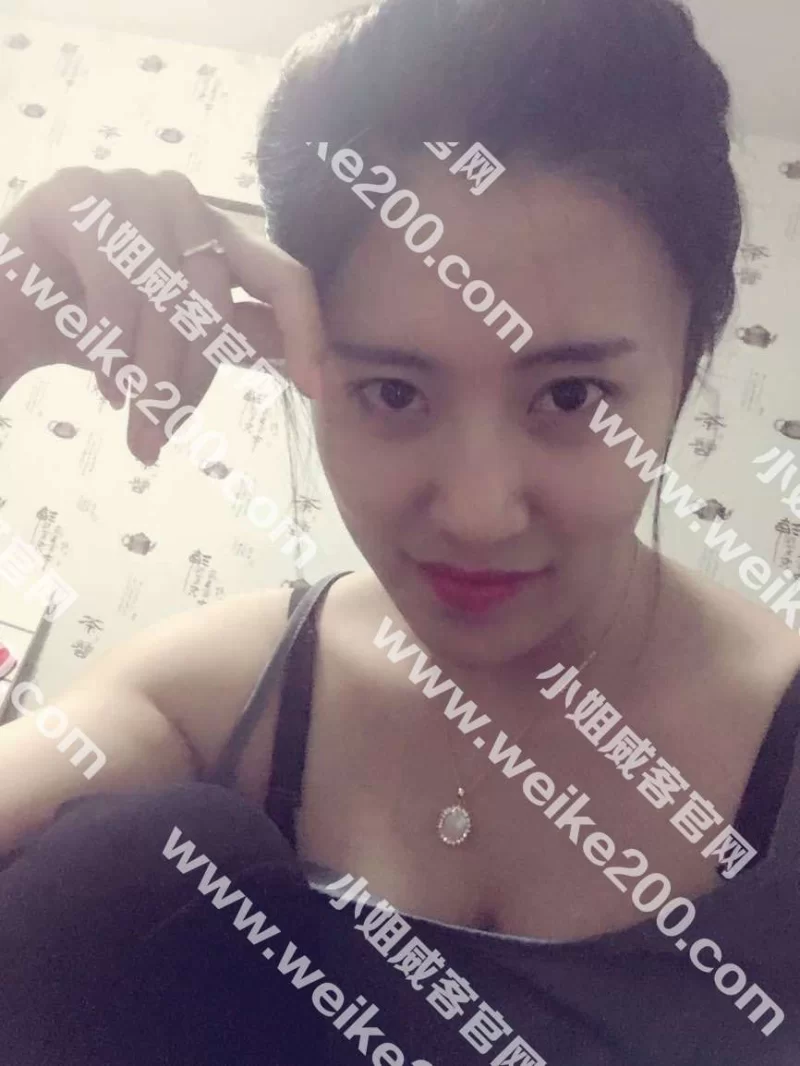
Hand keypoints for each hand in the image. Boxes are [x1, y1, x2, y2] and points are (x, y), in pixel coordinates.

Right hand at [0, 167, 325, 462]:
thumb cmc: (86, 334)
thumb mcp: (173, 346)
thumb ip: (234, 343)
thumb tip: (314, 370)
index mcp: (217, 242)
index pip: (284, 277)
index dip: (306, 330)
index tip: (316, 389)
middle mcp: (185, 207)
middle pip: (217, 302)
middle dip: (182, 382)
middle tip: (152, 442)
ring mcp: (132, 190)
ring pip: (167, 297)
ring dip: (143, 370)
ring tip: (120, 408)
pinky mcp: (77, 192)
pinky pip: (118, 284)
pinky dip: (107, 343)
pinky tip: (95, 376)